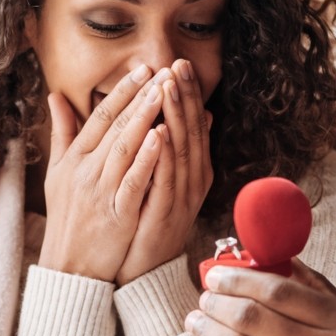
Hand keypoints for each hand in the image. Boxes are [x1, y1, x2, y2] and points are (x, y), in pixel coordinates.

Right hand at [37, 64, 167, 281]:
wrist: (69, 267)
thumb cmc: (67, 218)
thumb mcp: (57, 173)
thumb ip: (62, 133)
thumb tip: (55, 95)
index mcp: (74, 159)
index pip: (99, 117)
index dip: (121, 91)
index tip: (141, 69)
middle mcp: (85, 171)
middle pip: (114, 127)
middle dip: (139, 97)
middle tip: (160, 71)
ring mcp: (100, 192)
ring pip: (124, 148)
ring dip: (145, 118)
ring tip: (163, 93)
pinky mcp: (117, 214)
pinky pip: (133, 181)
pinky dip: (147, 158)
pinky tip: (162, 136)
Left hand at [116, 59, 213, 284]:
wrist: (143, 271)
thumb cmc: (147, 223)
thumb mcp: (161, 180)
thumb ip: (173, 149)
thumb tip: (193, 115)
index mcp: (191, 170)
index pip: (192, 124)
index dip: (187, 94)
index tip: (178, 64)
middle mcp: (191, 180)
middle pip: (191, 131)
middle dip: (184, 96)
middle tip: (177, 63)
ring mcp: (181, 198)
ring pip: (182, 150)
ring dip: (176, 116)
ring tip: (169, 86)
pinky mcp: (165, 214)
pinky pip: (165, 180)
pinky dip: (164, 156)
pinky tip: (160, 133)